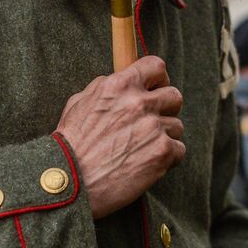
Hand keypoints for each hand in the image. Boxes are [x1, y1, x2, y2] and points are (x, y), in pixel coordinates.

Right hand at [54, 56, 184, 218]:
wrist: (69, 181)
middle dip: (166, 109)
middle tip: (151, 123)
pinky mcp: (163, 151)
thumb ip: (106, 87)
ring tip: (141, 150)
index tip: (155, 89)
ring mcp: (153, 127)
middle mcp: (139, 102)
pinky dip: (167, 158)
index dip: (158, 79)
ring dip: (163, 137)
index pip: (156, 66)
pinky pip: (179, 149)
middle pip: (174, 96)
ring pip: (176, 126)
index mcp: (118, 86)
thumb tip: (124, 79)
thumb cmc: (70, 145)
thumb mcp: (80, 103)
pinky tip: (147, 165)